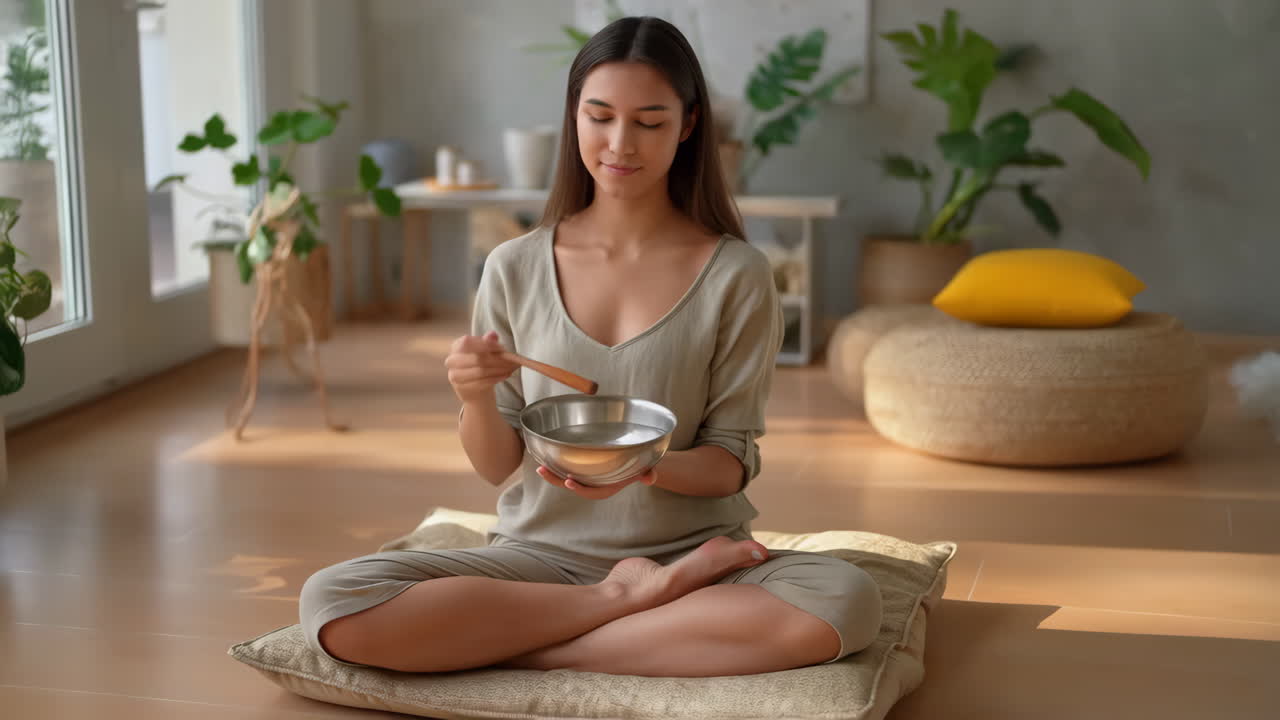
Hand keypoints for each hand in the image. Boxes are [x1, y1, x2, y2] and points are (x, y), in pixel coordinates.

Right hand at [445, 331, 519, 405]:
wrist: (474, 389)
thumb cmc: (480, 364)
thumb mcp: (484, 351)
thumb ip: (488, 342)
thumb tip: (492, 334)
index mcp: (456, 346)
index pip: (467, 342)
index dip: (485, 344)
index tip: (502, 348)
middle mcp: (452, 360)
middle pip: (476, 358)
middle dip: (497, 359)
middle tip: (512, 360)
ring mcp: (455, 376)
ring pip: (480, 371)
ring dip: (499, 369)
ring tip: (512, 367)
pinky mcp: (462, 388)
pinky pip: (482, 382)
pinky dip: (497, 378)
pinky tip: (506, 375)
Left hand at [536, 465, 657, 499]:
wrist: (635, 463)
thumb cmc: (639, 467)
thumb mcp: (645, 470)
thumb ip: (648, 474)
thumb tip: (650, 479)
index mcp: (605, 488)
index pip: (590, 492)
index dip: (579, 488)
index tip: (569, 481)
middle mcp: (593, 484)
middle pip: (571, 485)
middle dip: (556, 479)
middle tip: (543, 471)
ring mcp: (586, 476)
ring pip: (565, 477)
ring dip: (551, 473)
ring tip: (539, 466)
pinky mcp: (582, 468)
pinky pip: (566, 467)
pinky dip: (556, 463)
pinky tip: (544, 455)